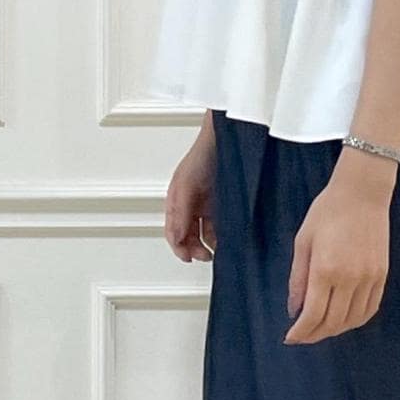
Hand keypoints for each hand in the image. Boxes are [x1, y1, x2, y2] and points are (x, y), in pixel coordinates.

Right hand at [164, 131, 217, 262]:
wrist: (226, 141)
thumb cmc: (202, 155)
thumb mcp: (186, 185)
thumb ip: (181, 213)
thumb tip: (176, 237)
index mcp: (175, 202)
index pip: (173, 232)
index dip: (178, 248)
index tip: (188, 258)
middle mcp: (190, 205)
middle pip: (188, 236)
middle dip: (194, 249)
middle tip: (206, 257)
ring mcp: (206, 205)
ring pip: (204, 233)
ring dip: (208, 244)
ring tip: (218, 251)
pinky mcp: (222, 204)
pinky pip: (219, 225)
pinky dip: (221, 235)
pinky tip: (227, 239)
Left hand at [284, 158, 392, 342]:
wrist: (362, 193)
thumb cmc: (328, 212)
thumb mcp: (303, 242)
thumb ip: (297, 279)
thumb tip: (294, 309)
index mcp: (325, 269)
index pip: (313, 315)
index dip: (301, 332)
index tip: (291, 337)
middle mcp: (349, 278)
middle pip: (332, 322)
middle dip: (315, 334)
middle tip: (303, 336)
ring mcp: (369, 278)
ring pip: (352, 320)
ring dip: (335, 330)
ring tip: (321, 329)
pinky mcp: (382, 275)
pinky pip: (369, 308)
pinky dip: (356, 320)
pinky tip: (344, 320)